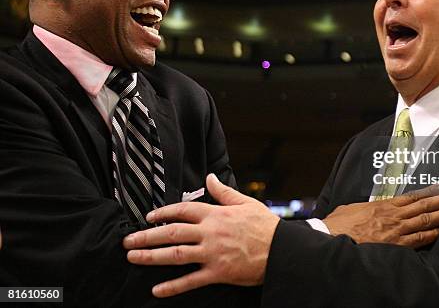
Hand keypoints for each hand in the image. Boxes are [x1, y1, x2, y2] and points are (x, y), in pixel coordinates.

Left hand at [123, 174, 279, 297]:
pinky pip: (190, 281)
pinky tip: (157, 290)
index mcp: (216, 215)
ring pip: (175, 255)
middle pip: (171, 233)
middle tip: (128, 240)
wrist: (281, 250)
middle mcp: (210, 233)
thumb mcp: (245, 203)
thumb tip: (209, 179)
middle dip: (146, 236)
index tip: (148, 217)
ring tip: (133, 257)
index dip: (162, 212)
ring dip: (151, 257)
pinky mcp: (217, 273)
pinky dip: (172, 287)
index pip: (182, 210)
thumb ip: (223, 192)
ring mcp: (212, 254)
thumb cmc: (265, 226)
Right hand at [322, 184, 438, 246]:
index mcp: (384, 205)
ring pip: (426, 221)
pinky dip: (434, 234)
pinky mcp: (396, 246)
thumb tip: (372, 207)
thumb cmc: (339, 224)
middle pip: (425, 206)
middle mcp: (393, 216)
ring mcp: (396, 231)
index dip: (430, 191)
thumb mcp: (354, 208)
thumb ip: (368, 206)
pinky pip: (420, 239)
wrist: (331, 238)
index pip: (413, 196)